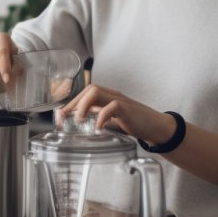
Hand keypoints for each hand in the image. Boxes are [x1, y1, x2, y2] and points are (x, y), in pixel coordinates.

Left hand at [57, 84, 176, 145]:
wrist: (157, 127)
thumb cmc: (135, 123)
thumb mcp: (113, 120)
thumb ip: (100, 118)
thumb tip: (82, 124)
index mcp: (107, 97)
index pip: (85, 93)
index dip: (70, 103)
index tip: (60, 117)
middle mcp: (112, 95)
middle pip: (88, 89)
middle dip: (73, 103)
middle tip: (64, 119)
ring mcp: (120, 100)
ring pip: (95, 92)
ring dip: (83, 105)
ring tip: (79, 120)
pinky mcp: (128, 109)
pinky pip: (112, 106)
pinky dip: (101, 117)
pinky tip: (97, 127)